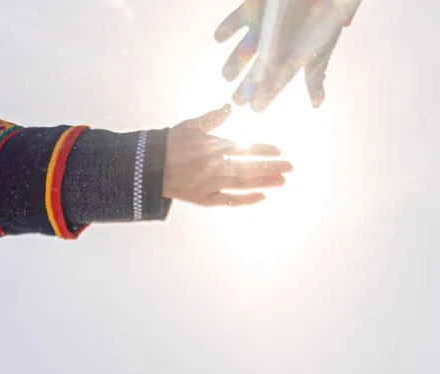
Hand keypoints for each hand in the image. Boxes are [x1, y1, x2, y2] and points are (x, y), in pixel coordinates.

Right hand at [162, 106, 290, 206]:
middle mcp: (213, 166)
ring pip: (241, 184)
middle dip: (271, 167)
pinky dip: (245, 200)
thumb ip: (212, 118)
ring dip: (263, 182)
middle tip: (291, 168)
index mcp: (211, 146)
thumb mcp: (190, 126)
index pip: (243, 148)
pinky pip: (228, 200)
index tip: (280, 151)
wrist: (148, 168)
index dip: (263, 150)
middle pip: (248, 167)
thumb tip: (229, 107)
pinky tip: (261, 197)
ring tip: (282, 181)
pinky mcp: (203, 199)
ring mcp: (209, 184)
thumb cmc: (170, 143)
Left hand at [216, 0, 360, 110]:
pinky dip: (227, 28)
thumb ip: (315, 76)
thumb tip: (317, 104)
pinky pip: (236, 21)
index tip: (255, 109)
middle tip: (237, 100)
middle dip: (247, 85)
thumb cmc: (323, 18)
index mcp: (289, 57)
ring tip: (226, 75)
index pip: (276, 82)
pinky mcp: (252, 11)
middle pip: (257, 70)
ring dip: (234, 63)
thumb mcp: (320, 50)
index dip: (266, 94)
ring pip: (244, 50)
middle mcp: (273, 46)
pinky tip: (219, 38)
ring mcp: (261, 28)